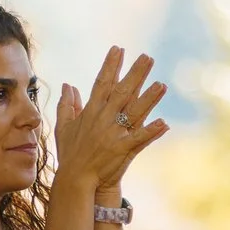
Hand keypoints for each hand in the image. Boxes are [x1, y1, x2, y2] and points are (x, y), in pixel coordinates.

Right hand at [53, 46, 168, 195]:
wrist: (74, 179)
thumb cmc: (70, 154)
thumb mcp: (64, 126)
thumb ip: (67, 105)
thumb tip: (68, 85)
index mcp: (91, 111)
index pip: (102, 83)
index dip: (111, 66)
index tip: (118, 49)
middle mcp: (103, 119)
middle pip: (122, 92)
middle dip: (135, 73)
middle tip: (148, 57)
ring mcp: (113, 133)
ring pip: (134, 112)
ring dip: (148, 98)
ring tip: (162, 85)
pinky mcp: (121, 149)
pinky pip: (139, 138)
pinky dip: (151, 131)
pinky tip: (164, 123)